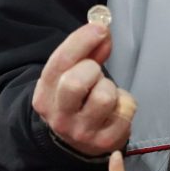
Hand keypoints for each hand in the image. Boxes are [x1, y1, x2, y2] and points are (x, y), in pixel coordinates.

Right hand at [31, 23, 136, 156]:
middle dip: (93, 70)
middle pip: (76, 82)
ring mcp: (82, 131)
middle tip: (96, 74)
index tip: (100, 28)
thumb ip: (87, 52)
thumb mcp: (71, 74)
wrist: (75, 142)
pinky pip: (125, 111)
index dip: (81, 40)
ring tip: (105, 94)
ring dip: (111, 88)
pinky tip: (115, 109)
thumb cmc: (76, 99)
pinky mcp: (106, 141)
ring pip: (104, 97)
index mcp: (45, 95)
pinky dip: (125, 104)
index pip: (60, 62)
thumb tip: (103, 31)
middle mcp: (60, 116)